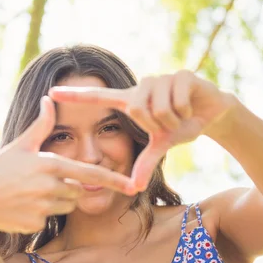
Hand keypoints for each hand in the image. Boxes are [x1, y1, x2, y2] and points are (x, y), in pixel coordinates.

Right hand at [0, 96, 134, 234]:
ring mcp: (42, 206)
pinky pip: (50, 219)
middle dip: (68, 188)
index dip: (114, 180)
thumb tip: (49, 99)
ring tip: (30, 193)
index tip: (133, 186)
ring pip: (66, 206)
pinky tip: (22, 207)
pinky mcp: (36, 223)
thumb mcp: (20, 145)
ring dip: (56, 201)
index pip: (90, 172)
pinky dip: (41, 214)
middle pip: (78, 191)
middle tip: (42, 182)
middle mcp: (49, 185)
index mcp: (50, 163)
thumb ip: (41, 124)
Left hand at [48, 70, 235, 191]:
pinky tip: (191, 107)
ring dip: (172, 121)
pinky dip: (185, 112)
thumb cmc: (180, 127)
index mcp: (131, 101)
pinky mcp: (180, 74)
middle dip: (155, 126)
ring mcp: (160, 78)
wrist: (212, 113)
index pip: (99, 97)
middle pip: (137, 110)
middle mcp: (142, 86)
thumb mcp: (161, 146)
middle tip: (168, 126)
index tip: (51, 92)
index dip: (76, 96)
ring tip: (180, 116)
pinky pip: (176, 100)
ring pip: (157, 107)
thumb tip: (133, 188)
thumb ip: (144, 163)